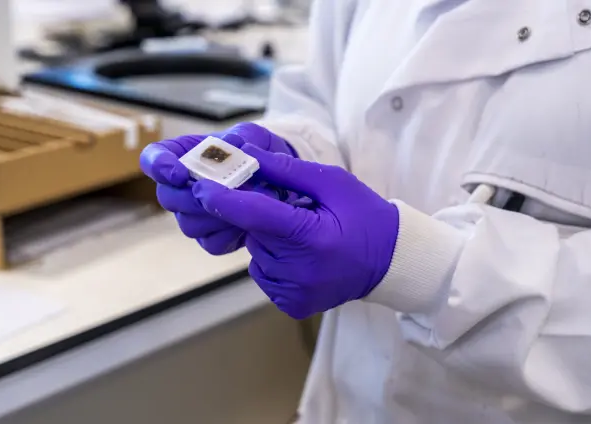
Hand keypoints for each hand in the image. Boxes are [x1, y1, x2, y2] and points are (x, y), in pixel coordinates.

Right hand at [139, 122, 296, 254]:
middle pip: (167, 197)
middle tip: (221, 192)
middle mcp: (180, 188)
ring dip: (217, 215)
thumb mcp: (255, 136)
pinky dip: (232, 233)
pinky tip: (250, 220)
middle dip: (194, 197)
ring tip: (246, 203)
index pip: (153, 158)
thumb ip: (245, 137)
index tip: (178, 173)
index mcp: (182, 155)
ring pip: (189, 224)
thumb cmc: (257, 152)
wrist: (278, 180)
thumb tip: (235, 146)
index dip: (159, 166)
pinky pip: (212, 243)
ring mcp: (193, 216)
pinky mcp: (211, 238)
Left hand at [191, 144, 398, 318]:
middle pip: (254, 233)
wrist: (390, 263)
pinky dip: (273, 261)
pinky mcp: (292, 305)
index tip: (200, 186)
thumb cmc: (363, 216)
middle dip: (260, 217)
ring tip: (304, 235)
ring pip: (257, 254)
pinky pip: (264, 274)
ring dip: (268, 239)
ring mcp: (295, 292)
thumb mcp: (333, 183)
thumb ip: (287, 170)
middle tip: (291, 209)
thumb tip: (246, 154)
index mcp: (311, 238)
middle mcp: (299, 271)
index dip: (224, 199)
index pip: (255, 215)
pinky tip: (301, 256)